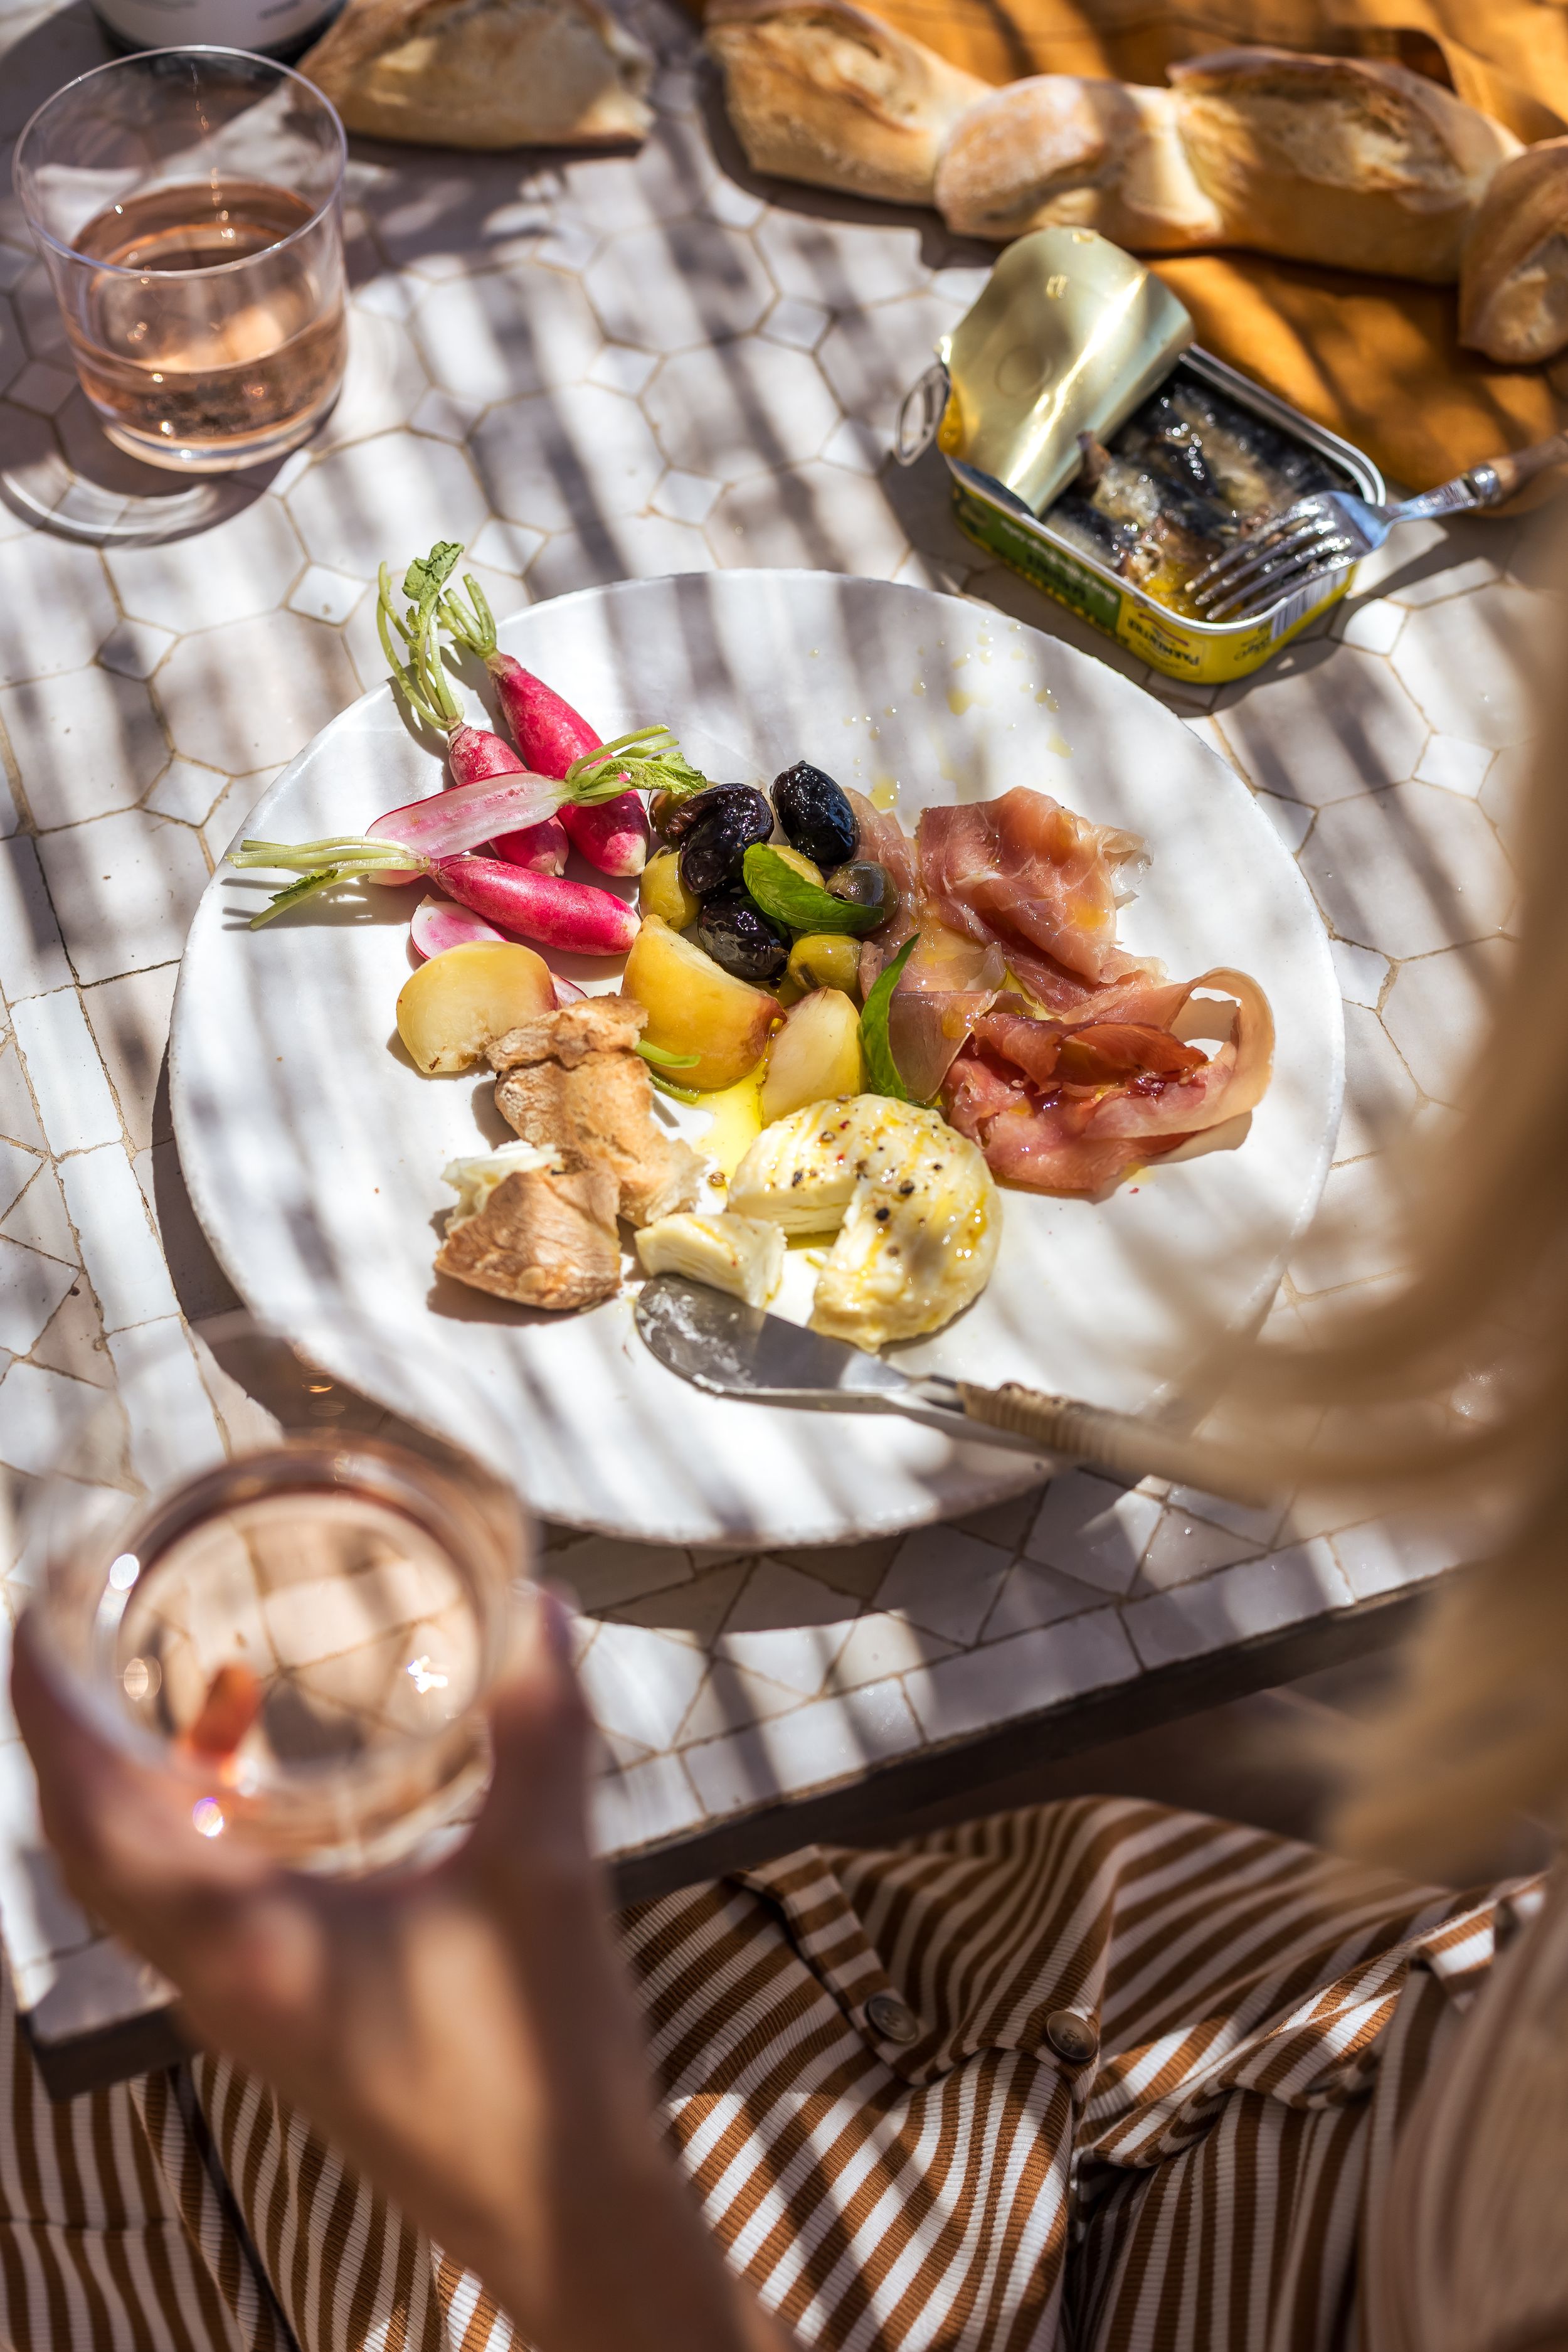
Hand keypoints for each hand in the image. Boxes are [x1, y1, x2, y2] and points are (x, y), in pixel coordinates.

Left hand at [13, 1588, 790, 2351]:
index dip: (47, 1710)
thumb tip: (540, 1606)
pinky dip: (194, 1827)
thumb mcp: (547, 1871)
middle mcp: (218, 1978)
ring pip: (134, 1878)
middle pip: (86, 1844)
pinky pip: (187, 1907)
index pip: (92, 1815)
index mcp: (251, 1944)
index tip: (37, 1613)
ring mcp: (239, 2006)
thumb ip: (540, 1727)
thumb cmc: (544, 2061)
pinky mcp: (277, 2017)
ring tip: (205, 1684)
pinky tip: (271, 1786)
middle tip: (101, 1623)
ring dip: (138, 1775)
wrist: (562, 2213)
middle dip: (76, 1727)